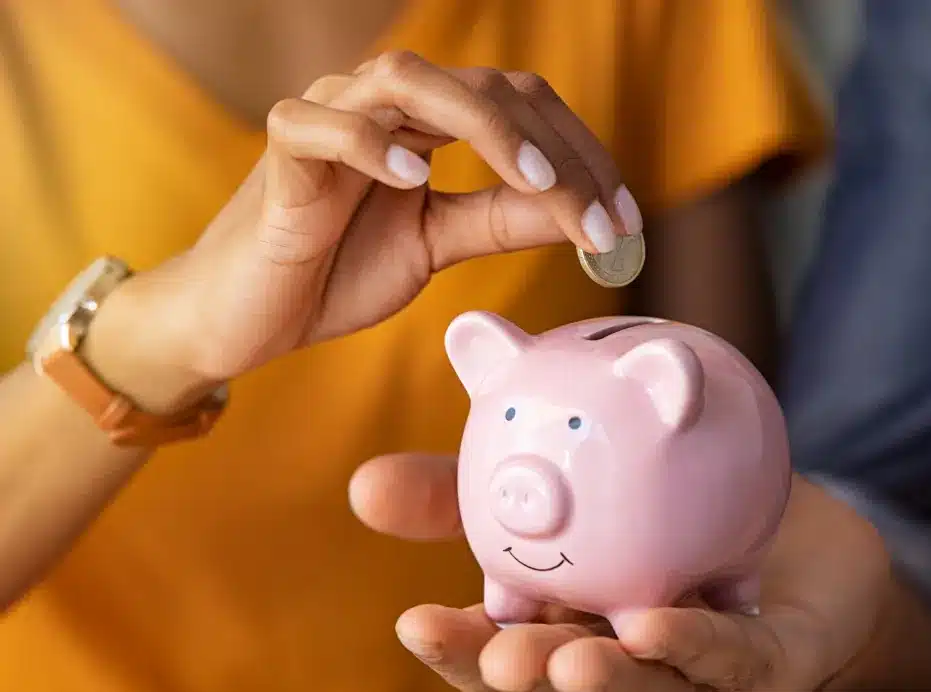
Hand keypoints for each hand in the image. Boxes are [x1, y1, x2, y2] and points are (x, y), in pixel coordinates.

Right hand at [90, 52, 641, 411]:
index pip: (523, 108)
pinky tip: (413, 180)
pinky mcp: (281, 153)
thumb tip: (580, 215)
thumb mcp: (437, 245)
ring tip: (538, 185)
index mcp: (428, 122)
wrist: (248, 316)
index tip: (626, 224)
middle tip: (603, 220)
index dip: (582, 157)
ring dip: (486, 128)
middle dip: (557, 152)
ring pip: (410, 80)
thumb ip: (501, 221)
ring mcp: (329, 116)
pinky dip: (368, 143)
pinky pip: (320, 124)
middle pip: (487, 88)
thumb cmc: (337, 270)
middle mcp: (385, 103)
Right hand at [350, 453, 891, 691]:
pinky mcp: (762, 669)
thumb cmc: (668, 516)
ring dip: (603, 683)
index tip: (414, 622)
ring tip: (565, 659)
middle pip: (561, 688)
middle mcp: (621, 668)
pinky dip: (693, 645)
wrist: (793, 521)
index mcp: (565, 631)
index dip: (458, 649)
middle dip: (524, 678)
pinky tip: (657, 623)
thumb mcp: (564, 490)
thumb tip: (363, 485)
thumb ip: (472, 492)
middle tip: (496, 653)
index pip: (500, 652)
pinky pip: (727, 661)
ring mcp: (692, 681)